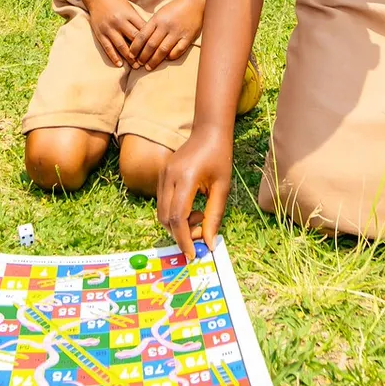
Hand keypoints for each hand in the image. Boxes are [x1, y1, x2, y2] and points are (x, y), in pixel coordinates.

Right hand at [84, 0, 147, 68]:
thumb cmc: (118, 4)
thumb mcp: (130, 9)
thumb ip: (139, 21)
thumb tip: (151, 35)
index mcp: (129, 15)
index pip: (142, 30)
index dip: (149, 41)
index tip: (155, 51)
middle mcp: (119, 22)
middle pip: (133, 39)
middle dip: (141, 52)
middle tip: (148, 62)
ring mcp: (109, 29)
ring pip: (121, 45)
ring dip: (129, 57)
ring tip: (136, 66)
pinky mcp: (100, 34)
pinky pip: (108, 47)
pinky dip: (113, 56)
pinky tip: (119, 64)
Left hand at [125, 0, 203, 69]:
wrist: (195, 2)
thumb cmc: (175, 8)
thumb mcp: (160, 13)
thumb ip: (152, 26)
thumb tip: (142, 41)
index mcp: (157, 19)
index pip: (142, 36)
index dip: (135, 47)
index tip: (131, 55)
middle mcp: (166, 26)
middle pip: (151, 45)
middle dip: (143, 56)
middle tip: (139, 64)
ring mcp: (177, 32)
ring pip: (163, 50)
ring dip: (154, 60)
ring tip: (149, 67)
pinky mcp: (188, 37)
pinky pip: (178, 50)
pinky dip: (171, 56)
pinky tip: (167, 59)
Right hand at [157, 130, 232, 256]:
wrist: (208, 131)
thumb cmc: (219, 157)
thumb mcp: (223, 187)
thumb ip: (214, 216)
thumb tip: (209, 243)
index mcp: (185, 179)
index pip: (177, 217)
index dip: (183, 239)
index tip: (192, 254)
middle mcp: (168, 177)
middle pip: (166, 218)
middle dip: (181, 233)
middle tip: (202, 232)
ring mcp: (162, 175)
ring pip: (162, 212)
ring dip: (178, 224)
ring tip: (200, 215)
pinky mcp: (161, 176)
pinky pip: (163, 203)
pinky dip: (175, 213)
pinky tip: (193, 207)